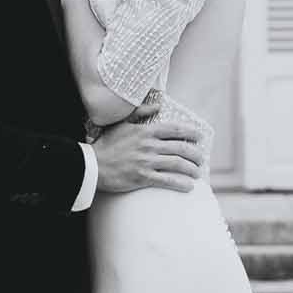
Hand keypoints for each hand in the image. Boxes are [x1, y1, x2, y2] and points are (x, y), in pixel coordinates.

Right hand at [92, 114, 207, 193]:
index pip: (175, 129)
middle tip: (201, 158)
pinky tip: (189, 186)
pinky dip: (181, 183)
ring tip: (197, 172)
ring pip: (177, 164)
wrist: (92, 165)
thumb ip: (140, 112)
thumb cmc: (106, 145)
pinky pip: (167, 180)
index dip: (191, 133)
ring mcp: (146, 161)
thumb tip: (157, 106)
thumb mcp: (121, 123)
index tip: (200, 137)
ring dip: (192, 169)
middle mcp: (149, 145)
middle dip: (195, 154)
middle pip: (181, 148)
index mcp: (145, 131)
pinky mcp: (143, 177)